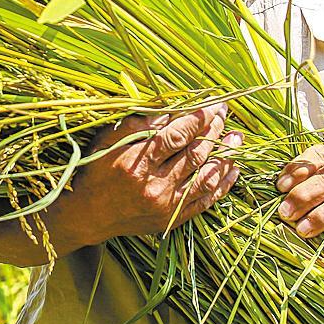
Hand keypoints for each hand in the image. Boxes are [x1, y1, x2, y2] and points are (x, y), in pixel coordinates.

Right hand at [56, 103, 241, 247]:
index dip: (199, 118)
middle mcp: (154, 185)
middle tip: (225, 115)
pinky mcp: (172, 219)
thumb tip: (169, 110)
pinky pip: (205, 201)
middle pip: (195, 153)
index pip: (177, 135)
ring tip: (236, 138)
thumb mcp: (108, 141)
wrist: (87, 215)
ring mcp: (166, 205)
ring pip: (206, 177)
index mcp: (137, 162)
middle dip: (214, 130)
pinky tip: (232, 169)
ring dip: (225, 156)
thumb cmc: (96, 171)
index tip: (213, 104)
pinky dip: (222, 184)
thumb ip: (137, 124)